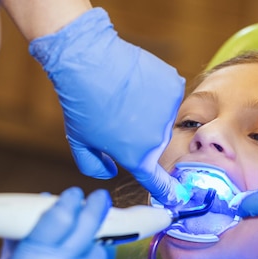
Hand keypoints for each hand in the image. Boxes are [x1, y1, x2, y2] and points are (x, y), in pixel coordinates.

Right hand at [0, 187, 112, 258]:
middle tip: (100, 198)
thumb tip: (42, 201)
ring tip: (83, 247)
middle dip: (96, 207)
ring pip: (99, 252)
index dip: (70, 201)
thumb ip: (24, 232)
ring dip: (94, 245)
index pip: (59, 218)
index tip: (75, 193)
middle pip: (88, 227)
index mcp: (33, 258)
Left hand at [29, 8, 187, 204]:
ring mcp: (169, 111)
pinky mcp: (174, 87)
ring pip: (162, 116)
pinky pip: (168, 93)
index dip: (168, 191)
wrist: (89, 62)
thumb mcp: (79, 142)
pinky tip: (136, 81)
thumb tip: (110, 171)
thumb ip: (93, 166)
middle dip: (141, 133)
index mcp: (137, 157)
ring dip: (149, 109)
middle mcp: (158, 138)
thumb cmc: (81, 103)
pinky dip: (155, 88)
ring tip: (125, 94)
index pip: (159, 182)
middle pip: (155, 141)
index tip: (178, 196)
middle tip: (118, 115)